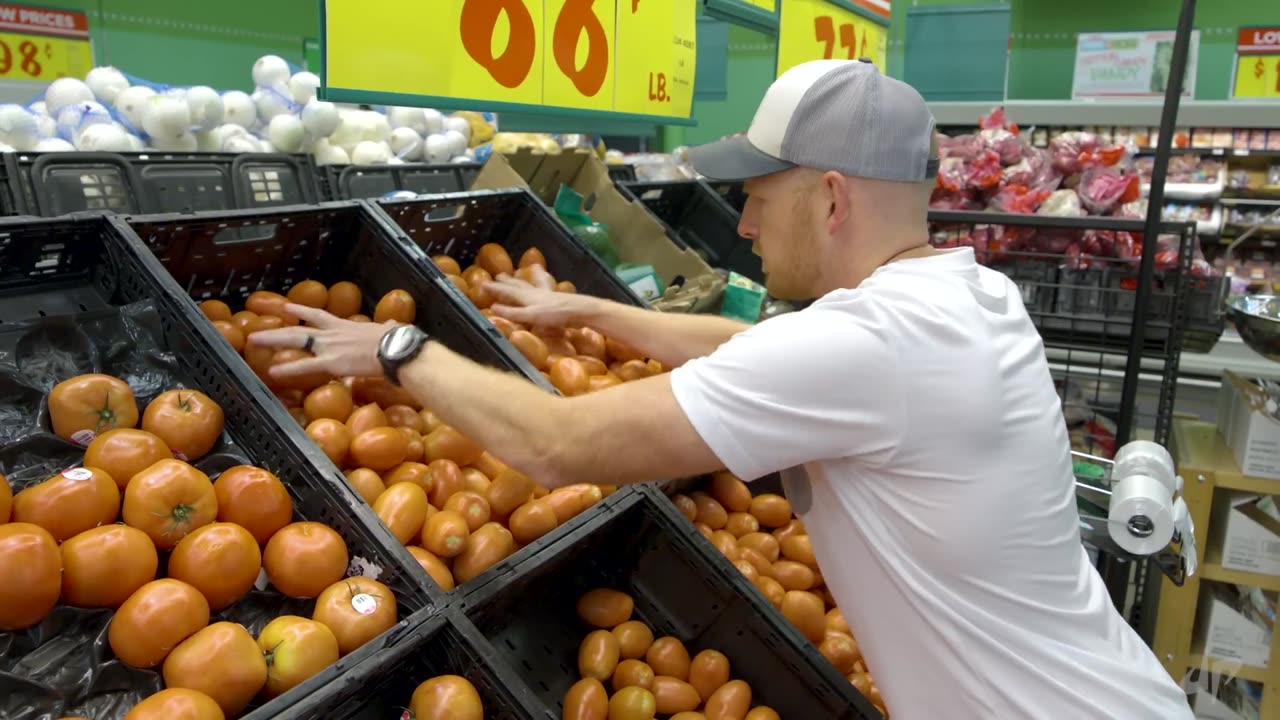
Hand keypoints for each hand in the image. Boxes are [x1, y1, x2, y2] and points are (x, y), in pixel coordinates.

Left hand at [246, 303, 395, 379]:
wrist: (397, 348)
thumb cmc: (397, 340)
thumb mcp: (389, 330)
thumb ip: (386, 328)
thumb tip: (393, 326)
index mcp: (346, 326)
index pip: (318, 316)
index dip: (302, 312)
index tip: (287, 308)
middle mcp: (333, 333)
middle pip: (299, 328)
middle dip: (277, 330)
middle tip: (256, 331)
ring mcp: (329, 346)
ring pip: (295, 340)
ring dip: (273, 341)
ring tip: (254, 342)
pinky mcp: (331, 362)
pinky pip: (305, 366)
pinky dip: (288, 369)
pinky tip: (273, 373)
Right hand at [486, 268, 596, 327]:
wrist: (579, 310)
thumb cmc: (554, 314)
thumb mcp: (530, 316)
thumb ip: (512, 312)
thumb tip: (493, 307)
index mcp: (526, 297)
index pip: (506, 292)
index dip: (494, 288)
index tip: (482, 284)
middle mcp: (535, 292)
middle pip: (518, 285)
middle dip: (507, 282)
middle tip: (499, 275)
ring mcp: (546, 294)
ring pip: (532, 284)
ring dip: (525, 279)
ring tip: (523, 271)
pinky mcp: (556, 298)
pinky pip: (545, 287)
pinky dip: (542, 282)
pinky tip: (545, 281)